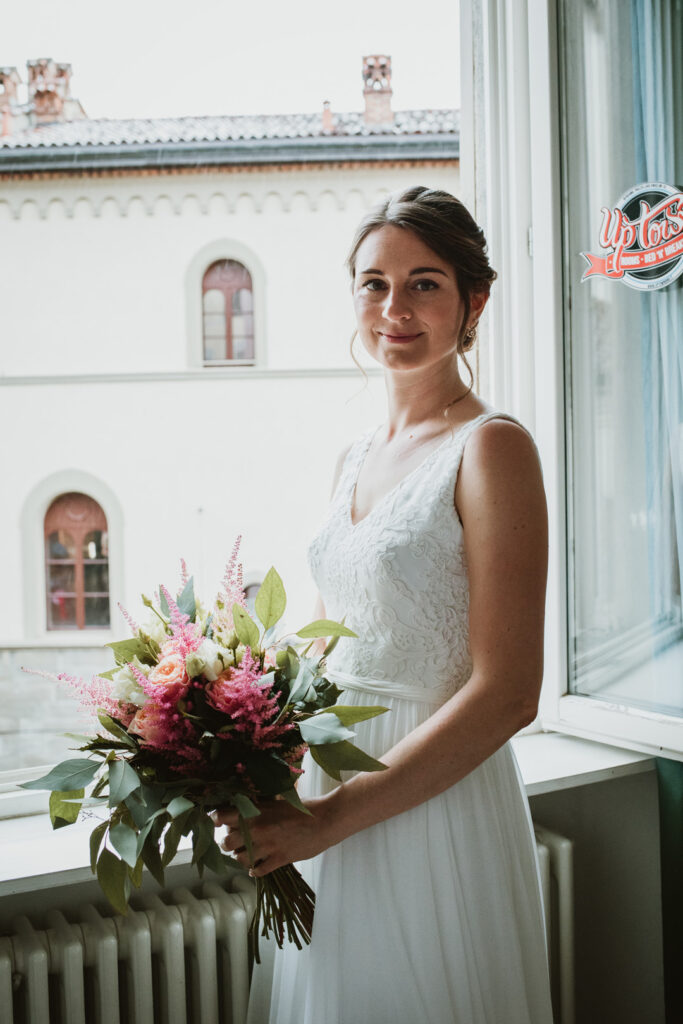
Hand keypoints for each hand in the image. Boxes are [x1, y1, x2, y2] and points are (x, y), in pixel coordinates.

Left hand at [211, 796, 332, 876]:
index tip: (217, 822)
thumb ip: (258, 805)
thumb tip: (242, 808)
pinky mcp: (279, 860)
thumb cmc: (304, 806)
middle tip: (235, 839)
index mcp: (255, 811)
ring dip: (241, 857)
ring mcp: (267, 846)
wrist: (326, 819)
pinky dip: (255, 870)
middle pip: (226, 842)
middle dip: (228, 842)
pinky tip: (257, 867)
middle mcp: (257, 829)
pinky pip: (257, 871)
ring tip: (247, 853)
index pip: (221, 817)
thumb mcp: (277, 800)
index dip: (216, 820)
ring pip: (239, 859)